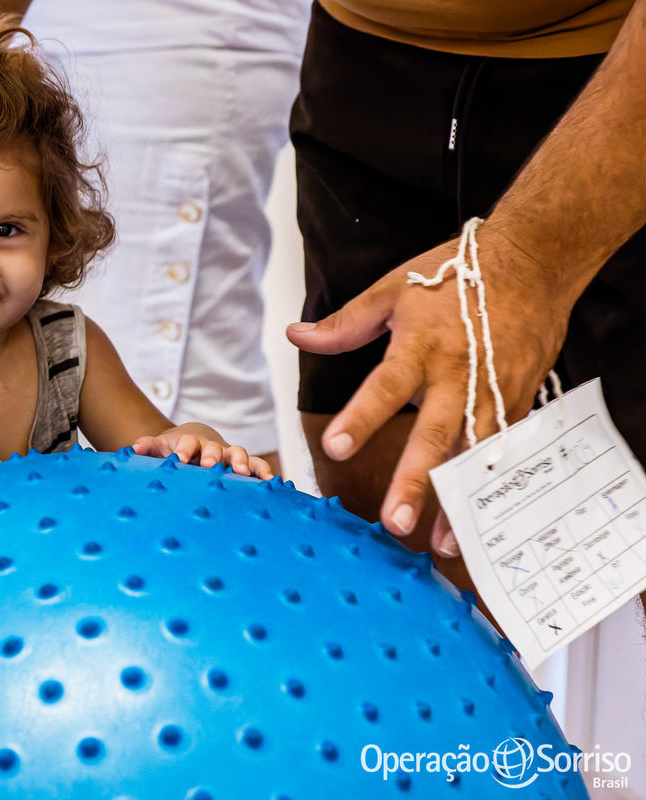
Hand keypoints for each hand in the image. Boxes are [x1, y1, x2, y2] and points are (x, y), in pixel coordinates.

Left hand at [132, 426, 273, 478]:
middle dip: (212, 456)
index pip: (187, 443)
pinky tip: (272, 483)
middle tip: (209, 465)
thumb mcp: (160, 447)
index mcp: (191, 443)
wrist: (194, 441)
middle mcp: (212, 448)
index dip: (184, 449)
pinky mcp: (243, 466)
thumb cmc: (174, 449)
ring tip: (244, 474)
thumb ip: (148, 447)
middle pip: (214, 448)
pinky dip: (264, 473)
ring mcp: (229, 456)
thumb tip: (134, 448)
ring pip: (239, 455)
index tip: (179, 458)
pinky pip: (257, 467)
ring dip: (242, 463)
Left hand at [286, 229, 574, 555]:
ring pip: (474, 456)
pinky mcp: (518, 402)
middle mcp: (457, 375)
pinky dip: (491, 487)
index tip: (335, 449)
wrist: (534, 262)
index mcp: (421, 347)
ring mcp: (492, 392)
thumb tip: (297, 335)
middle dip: (415, 481)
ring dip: (458, 501)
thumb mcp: (394, 288)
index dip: (361, 418)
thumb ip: (346, 323)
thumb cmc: (458, 274)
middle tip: (395, 522)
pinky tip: (481, 522)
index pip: (385, 387)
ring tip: (441, 542)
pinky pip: (503, 452)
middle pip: (435, 435)